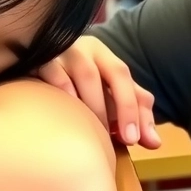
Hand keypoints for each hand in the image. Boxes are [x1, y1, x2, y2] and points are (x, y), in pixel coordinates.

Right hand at [37, 36, 161, 147]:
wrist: (40, 70)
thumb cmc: (83, 88)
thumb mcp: (113, 94)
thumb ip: (136, 114)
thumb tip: (154, 143)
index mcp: (101, 53)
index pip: (121, 74)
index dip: (129, 107)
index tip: (132, 140)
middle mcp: (79, 48)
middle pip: (95, 75)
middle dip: (105, 110)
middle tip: (110, 141)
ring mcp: (55, 53)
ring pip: (76, 74)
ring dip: (87, 106)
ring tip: (88, 132)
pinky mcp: (35, 62)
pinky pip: (49, 74)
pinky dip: (60, 93)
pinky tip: (64, 116)